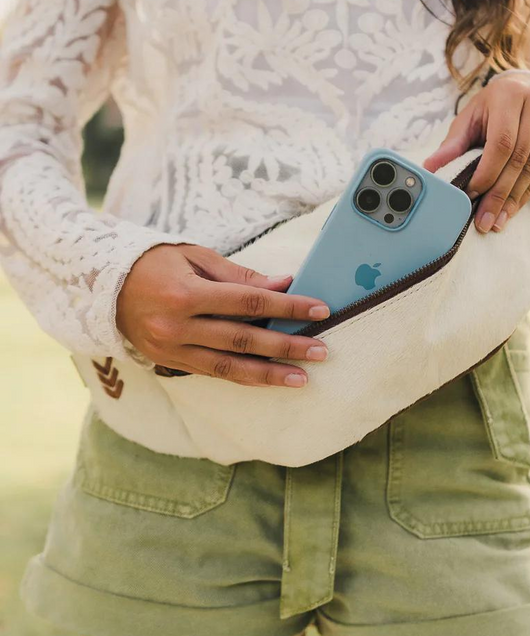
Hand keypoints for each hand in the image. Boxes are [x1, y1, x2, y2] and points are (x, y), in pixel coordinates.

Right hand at [116, 244, 331, 387]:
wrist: (102, 286)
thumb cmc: (155, 263)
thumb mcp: (196, 257)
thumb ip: (241, 275)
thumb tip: (285, 283)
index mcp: (186, 294)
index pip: (249, 302)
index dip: (288, 307)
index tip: (319, 309)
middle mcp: (178, 327)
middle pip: (244, 340)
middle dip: (287, 346)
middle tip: (322, 350)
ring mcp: (172, 349)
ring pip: (230, 367)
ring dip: (270, 374)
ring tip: (302, 378)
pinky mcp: (170, 363)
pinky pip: (214, 374)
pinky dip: (244, 377)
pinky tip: (269, 378)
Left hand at [424, 73, 529, 232]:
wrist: (529, 87)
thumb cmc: (493, 106)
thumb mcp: (471, 117)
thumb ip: (452, 143)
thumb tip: (430, 168)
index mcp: (510, 94)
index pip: (501, 143)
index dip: (487, 173)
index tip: (472, 196)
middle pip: (518, 158)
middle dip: (499, 194)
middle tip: (485, 221)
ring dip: (514, 199)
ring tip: (497, 221)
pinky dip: (527, 191)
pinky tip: (513, 208)